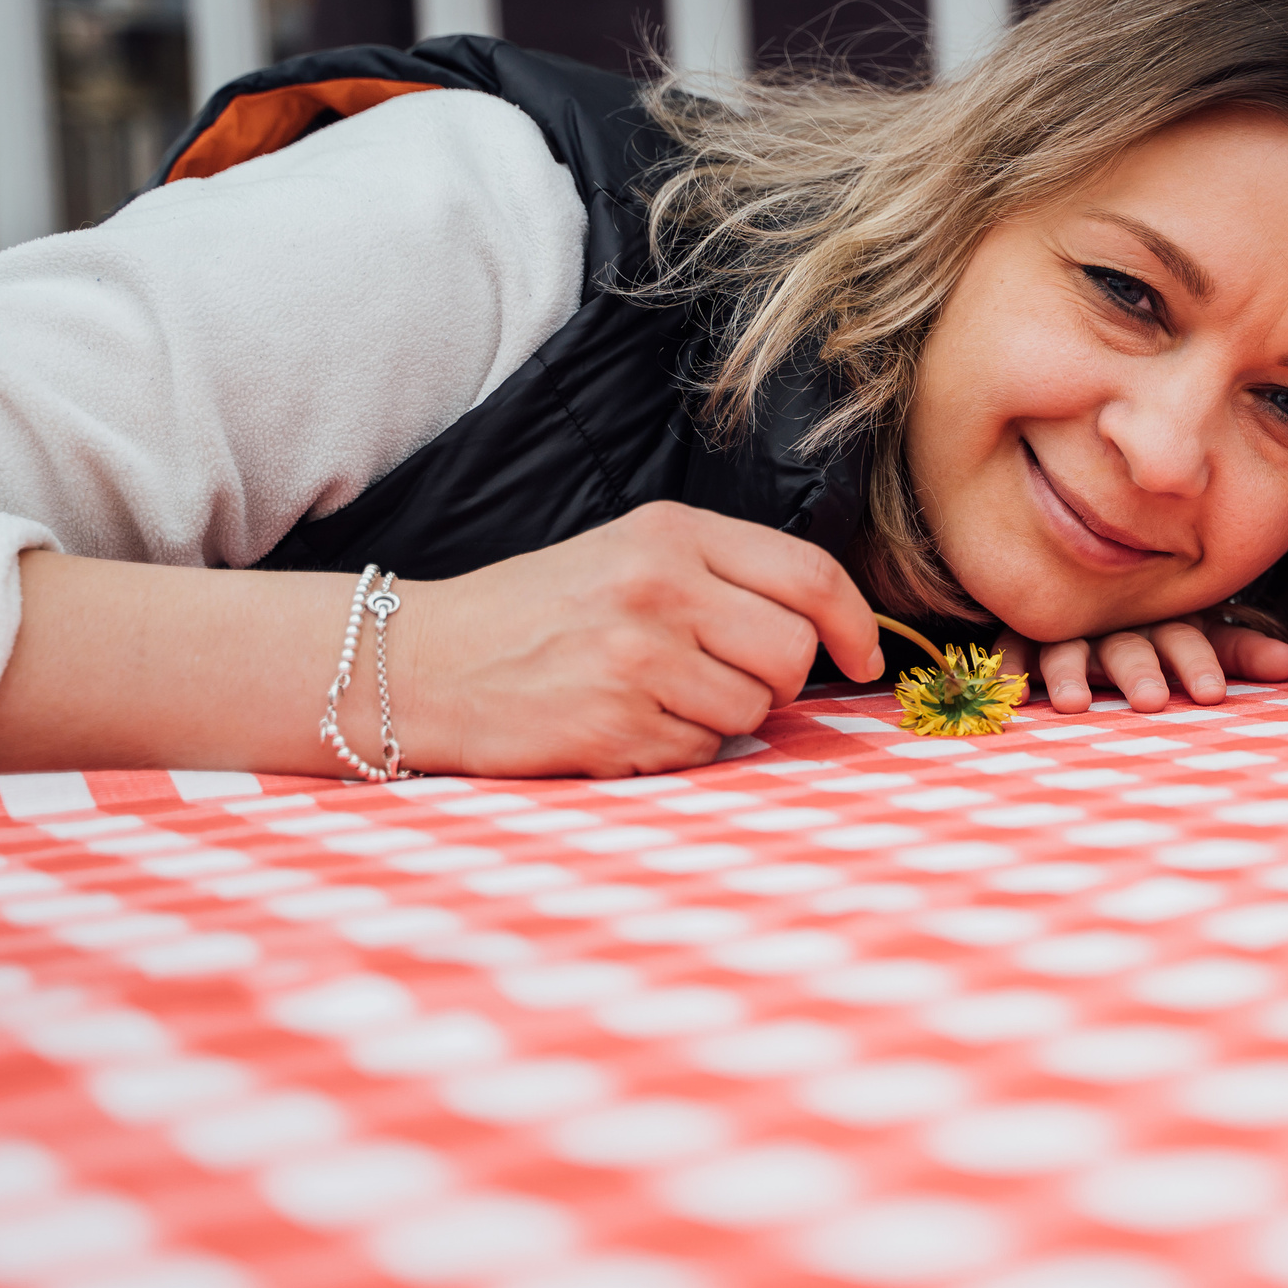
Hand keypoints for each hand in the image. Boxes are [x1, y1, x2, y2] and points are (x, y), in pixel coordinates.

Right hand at [406, 500, 883, 775]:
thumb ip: (722, 578)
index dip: (856, 623)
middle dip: (781, 681)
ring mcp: (636, 659)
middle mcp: (659, 588)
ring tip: (656, 696)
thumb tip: (826, 634)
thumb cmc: (537, 612)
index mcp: (671, 534)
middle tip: (728, 679)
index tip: (866, 656)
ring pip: (753, 711)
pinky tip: (624, 723)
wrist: (421, 661)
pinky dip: (678, 749)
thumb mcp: (627, 555)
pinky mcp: (613, 725)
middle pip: (794, 651)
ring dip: (722, 718)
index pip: (809, 574)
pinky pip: (701, 753)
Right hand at [996, 615, 1287, 713]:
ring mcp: (1069, 627)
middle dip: (1139, 670)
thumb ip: (1239, 652)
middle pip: (1128, 644)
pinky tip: (1013, 684)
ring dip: (1069, 671)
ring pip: (1069, 646)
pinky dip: (1010, 663)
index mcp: (1164, 620)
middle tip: (1150, 701)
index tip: (1212, 692)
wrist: (1085, 581)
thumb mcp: (1198, 638)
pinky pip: (1014, 645)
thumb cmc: (1155, 627)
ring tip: (1074, 704)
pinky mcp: (1025, 634)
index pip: (1187, 637)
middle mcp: (1116, 622)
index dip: (1198, 662)